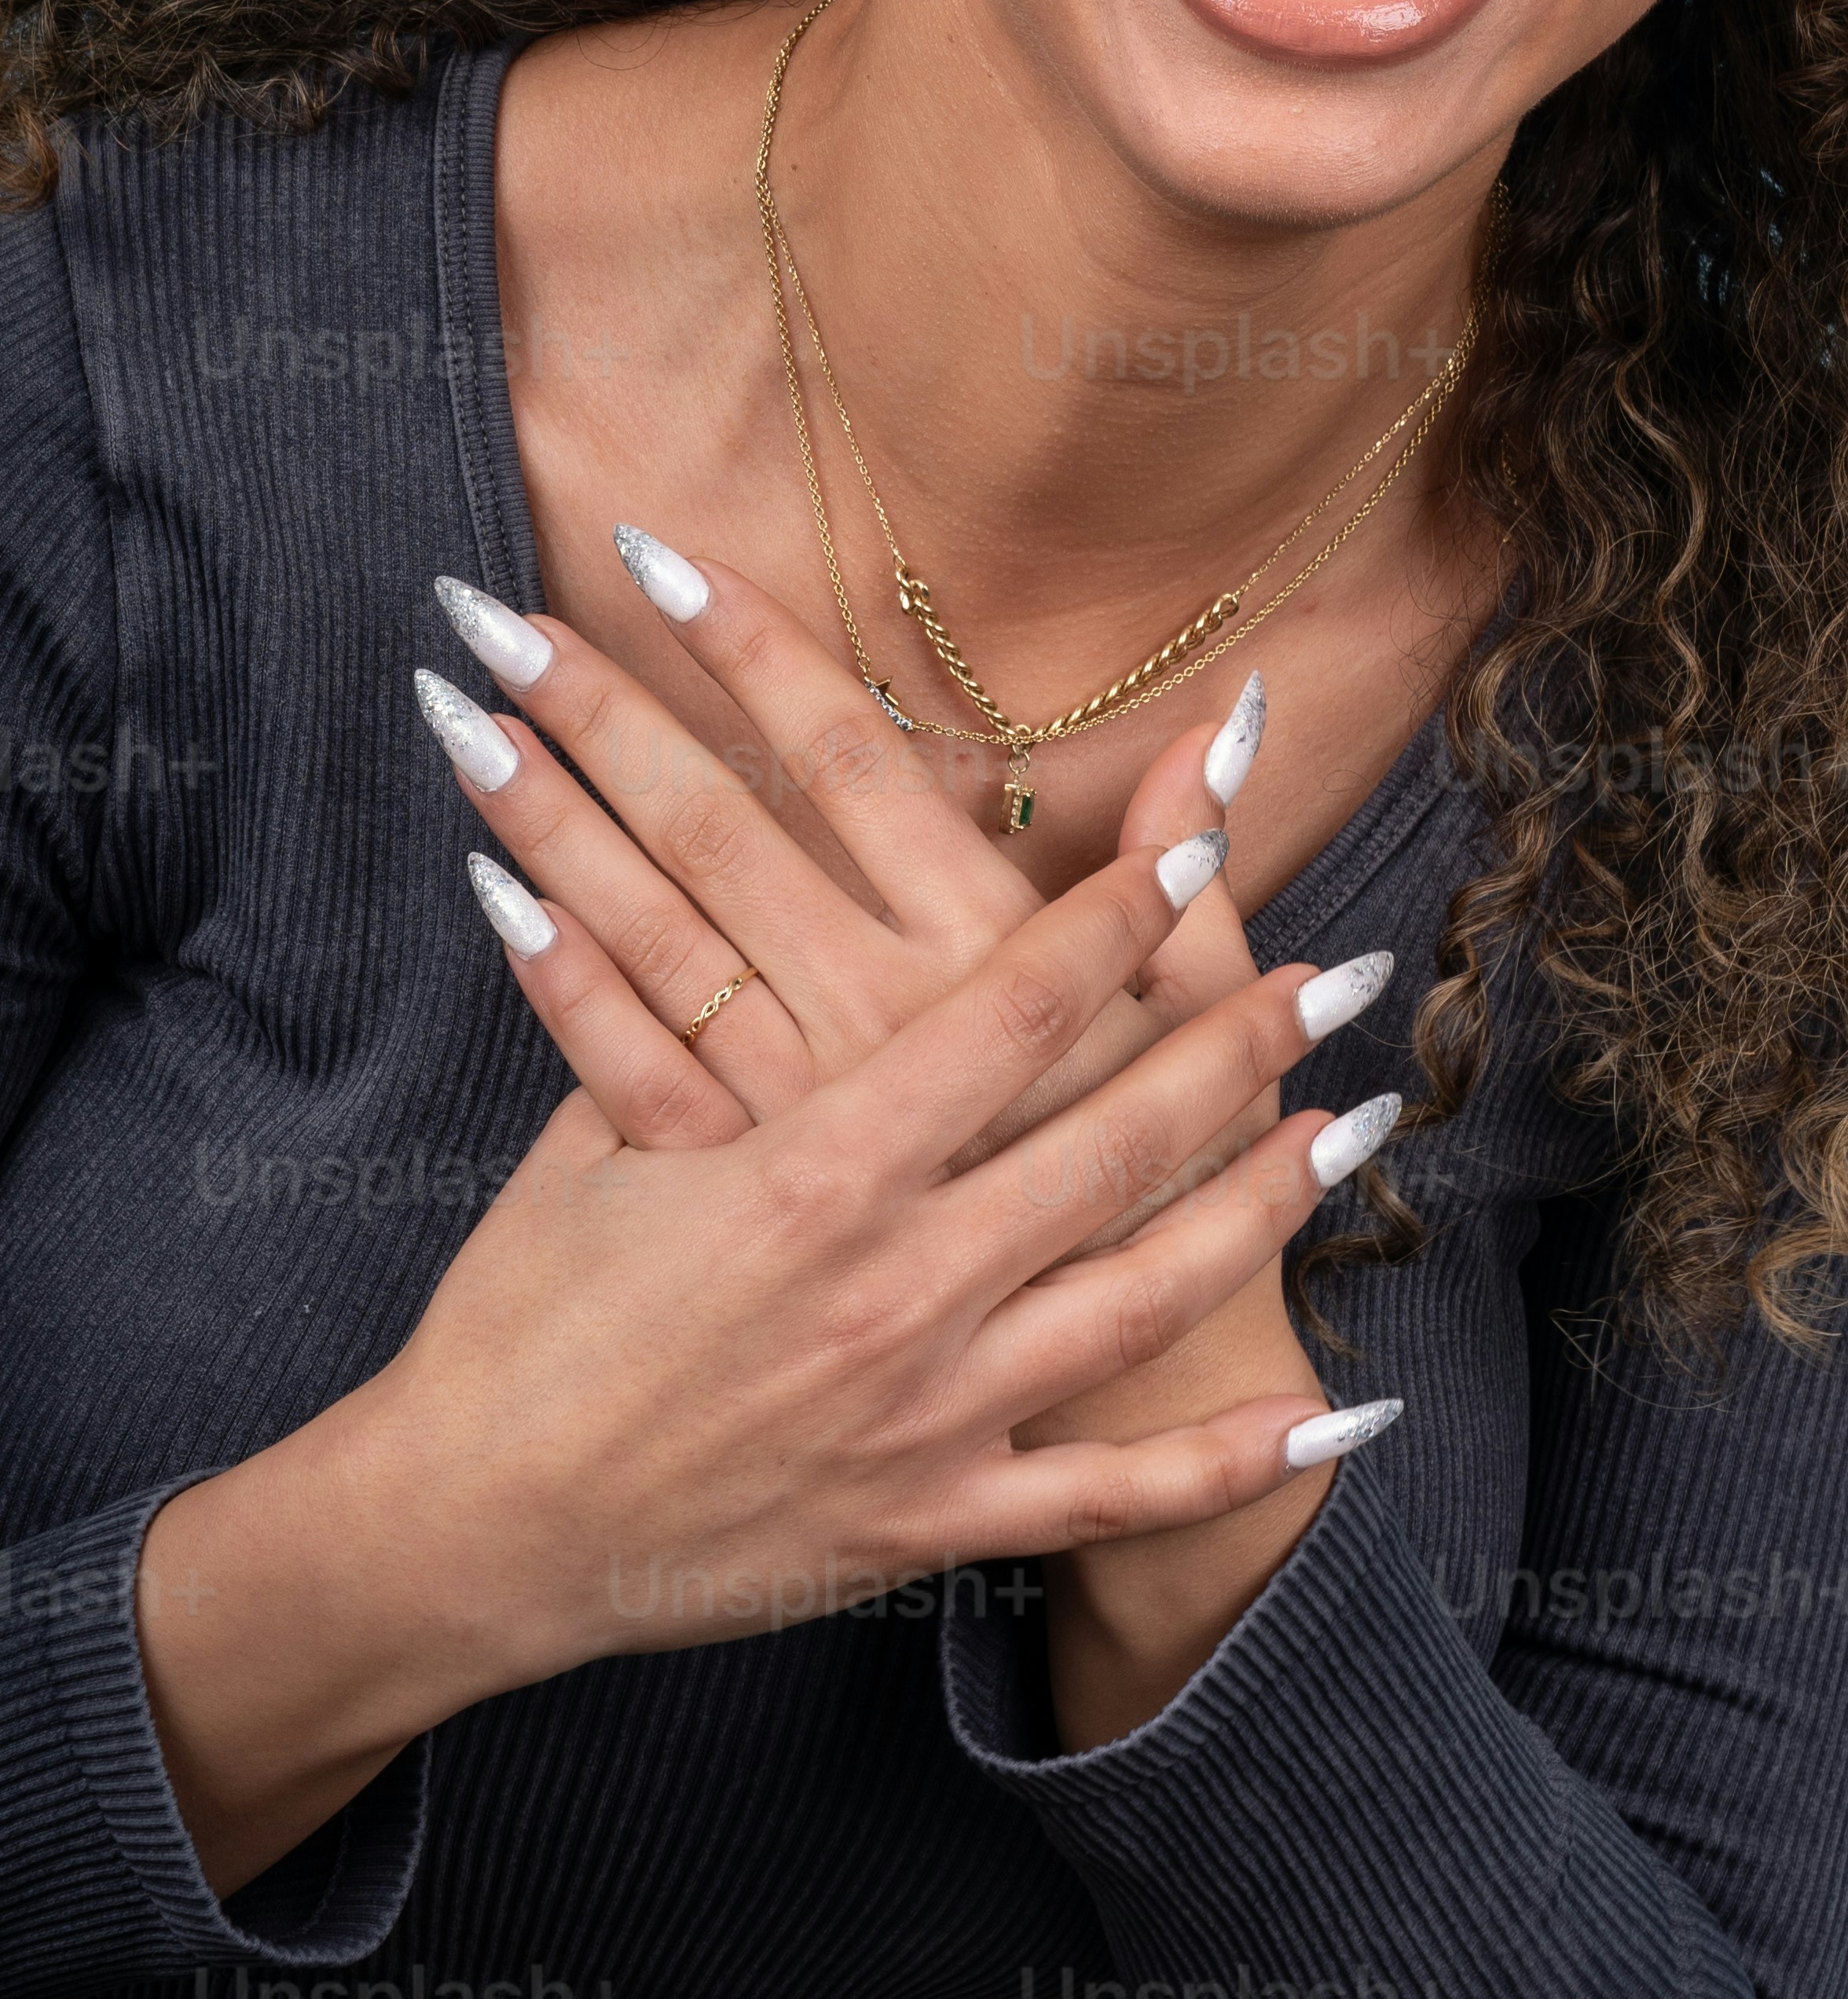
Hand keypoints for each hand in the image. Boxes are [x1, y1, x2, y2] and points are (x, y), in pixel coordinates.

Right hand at [136, 839, 1401, 1886]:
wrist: (470, 1522)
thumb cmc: (526, 1305)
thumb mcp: (603, 1125)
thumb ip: (687, 998)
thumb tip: (710, 839)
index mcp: (819, 1168)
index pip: (1011, 1010)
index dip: (1119, 918)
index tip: (1201, 850)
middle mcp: (897, 1285)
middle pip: (1117, 1136)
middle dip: (1240, 1043)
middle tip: (1336, 972)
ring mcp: (925, 1413)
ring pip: (1146, 1292)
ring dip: (1264, 1205)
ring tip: (1354, 1131)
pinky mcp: (925, 1522)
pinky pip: (1109, 1498)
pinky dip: (1230, 1468)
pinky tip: (1333, 1424)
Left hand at [414, 540, 1296, 1164]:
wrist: (1098, 1442)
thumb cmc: (1157, 1218)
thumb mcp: (1188, 1040)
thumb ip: (1188, 888)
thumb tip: (1229, 729)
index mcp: (979, 966)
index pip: (849, 762)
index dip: (755, 650)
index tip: (660, 555)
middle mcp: (871, 1030)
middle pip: (716, 829)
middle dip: (609, 709)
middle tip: (499, 607)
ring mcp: (784, 1119)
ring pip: (645, 935)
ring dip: (550, 818)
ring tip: (467, 709)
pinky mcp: (727, 1209)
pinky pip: (617, 1071)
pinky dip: (552, 975)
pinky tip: (488, 884)